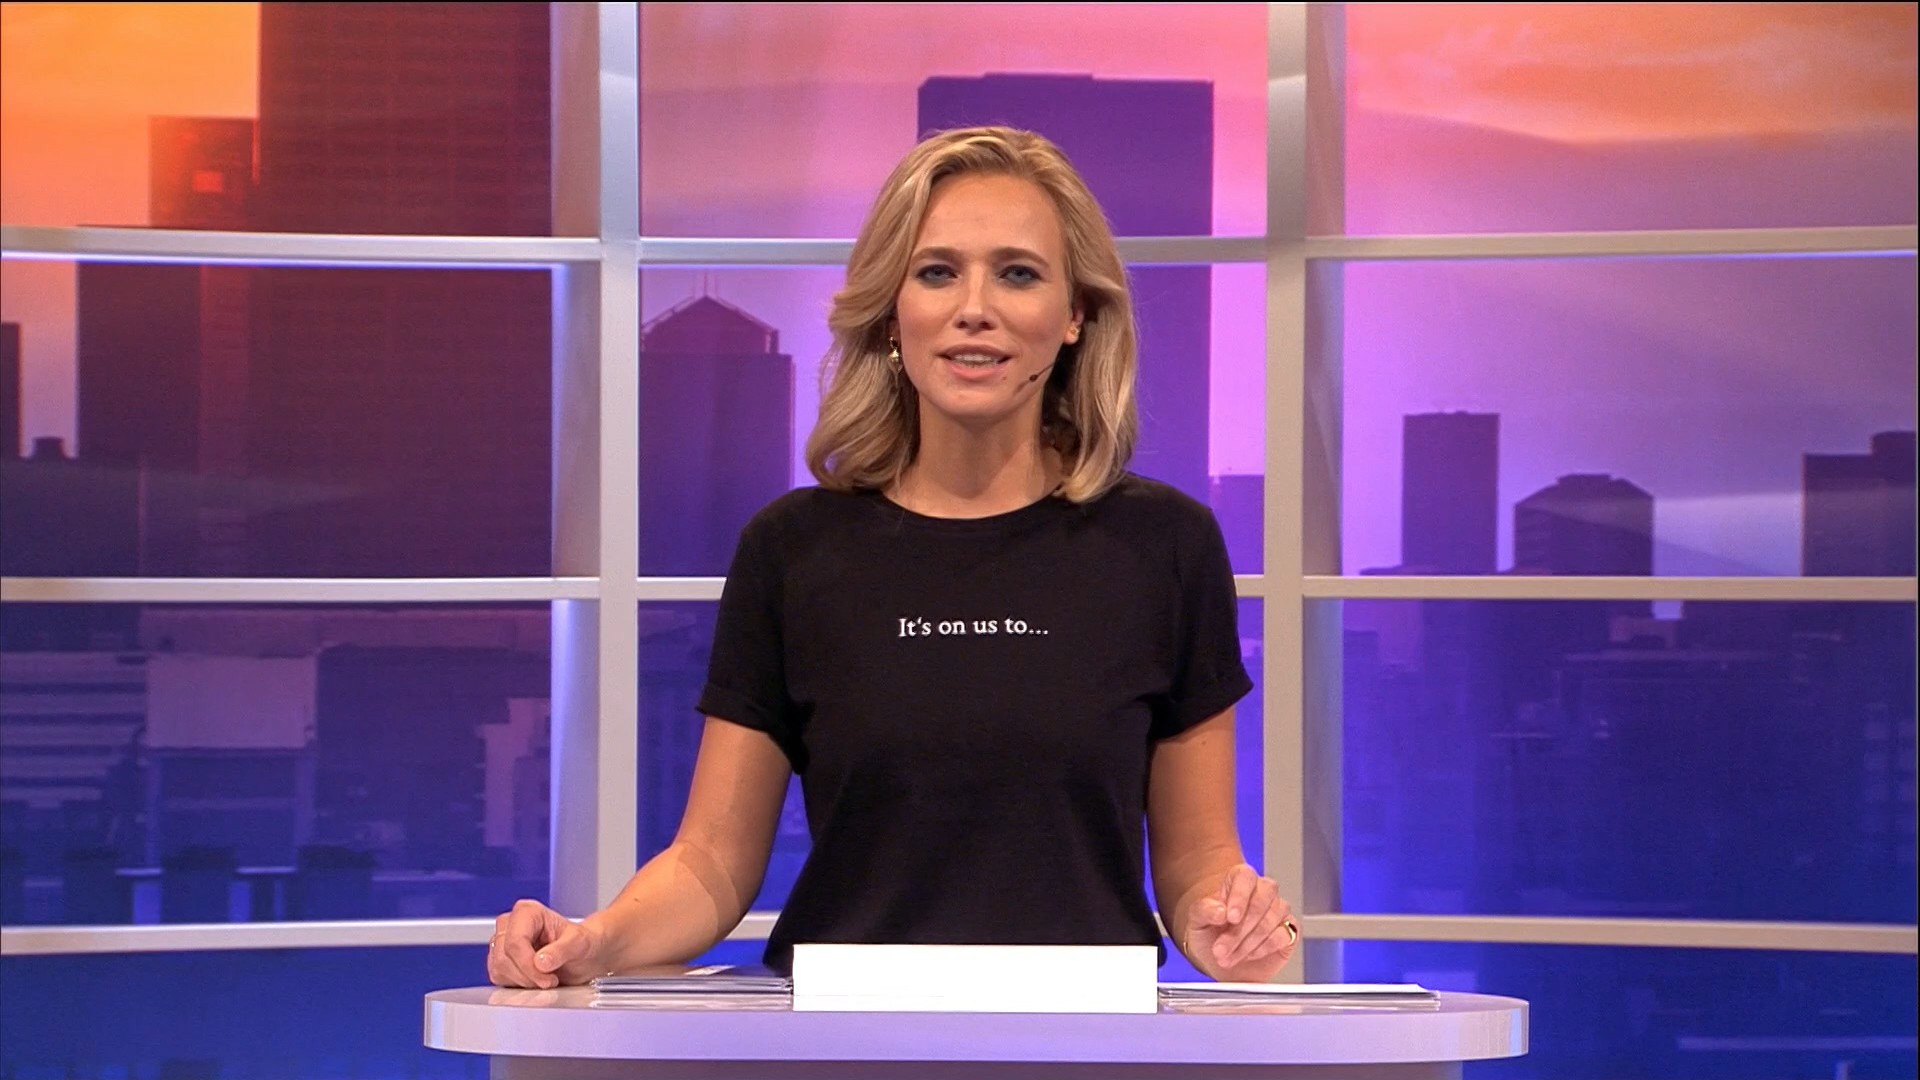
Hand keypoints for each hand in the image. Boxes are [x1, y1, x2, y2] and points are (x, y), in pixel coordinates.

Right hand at [487, 898, 603, 988]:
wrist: (584, 957)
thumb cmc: (582, 943)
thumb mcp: (580, 944)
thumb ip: (562, 950)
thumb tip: (541, 961)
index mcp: (527, 912)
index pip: (515, 942)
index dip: (528, 964)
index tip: (547, 978)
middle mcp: (511, 924)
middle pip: (504, 957)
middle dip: (528, 975)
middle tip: (550, 980)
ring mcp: (502, 942)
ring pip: (499, 969)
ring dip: (523, 981)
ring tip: (545, 979)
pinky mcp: (500, 960)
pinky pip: (498, 977)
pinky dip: (516, 985)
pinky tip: (534, 980)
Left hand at [1183, 863, 1298, 981]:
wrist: (1220, 962)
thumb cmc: (1208, 935)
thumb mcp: (1196, 922)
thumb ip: (1204, 910)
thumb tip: (1220, 911)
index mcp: (1238, 881)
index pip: (1245, 876)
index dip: (1240, 896)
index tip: (1230, 918)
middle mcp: (1262, 892)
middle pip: (1261, 899)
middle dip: (1241, 929)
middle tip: (1221, 950)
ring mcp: (1278, 910)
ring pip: (1272, 918)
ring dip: (1249, 942)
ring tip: (1230, 956)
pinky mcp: (1290, 931)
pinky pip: (1284, 934)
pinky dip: (1265, 947)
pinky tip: (1249, 954)